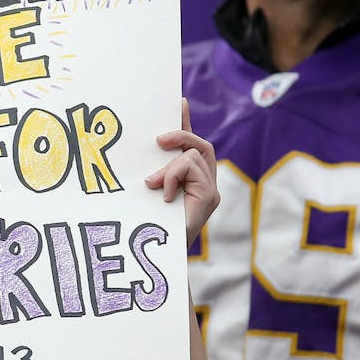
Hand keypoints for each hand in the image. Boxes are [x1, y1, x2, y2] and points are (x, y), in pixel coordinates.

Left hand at [146, 99, 218, 247]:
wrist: (160, 257)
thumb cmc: (149, 227)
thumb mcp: (150, 190)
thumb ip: (154, 171)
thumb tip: (149, 147)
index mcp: (191, 181)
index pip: (191, 145)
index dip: (186, 123)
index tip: (179, 102)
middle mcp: (206, 184)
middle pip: (200, 145)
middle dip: (181, 134)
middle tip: (158, 140)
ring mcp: (211, 191)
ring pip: (193, 155)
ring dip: (169, 168)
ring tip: (152, 185)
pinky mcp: (210, 197)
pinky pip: (192, 169)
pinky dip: (174, 177)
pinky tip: (165, 194)